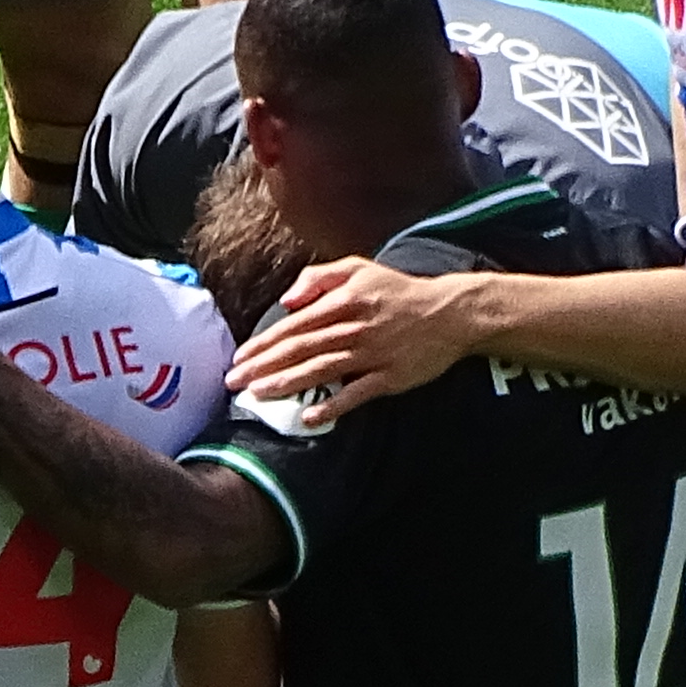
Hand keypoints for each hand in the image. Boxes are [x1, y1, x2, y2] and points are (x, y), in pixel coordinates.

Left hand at [228, 255, 480, 423]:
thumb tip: (286, 301)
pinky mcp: (390, 377)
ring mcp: (372, 354)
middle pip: (301, 348)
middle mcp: (354, 327)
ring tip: (259, 395)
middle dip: (264, 366)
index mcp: (343, 301)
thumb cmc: (398, 292)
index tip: (239, 359)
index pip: (294, 325)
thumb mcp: (359, 269)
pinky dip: (334, 406)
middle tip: (235, 382)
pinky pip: (357, 394)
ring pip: (322, 369)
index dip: (264, 344)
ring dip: (288, 383)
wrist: (450, 312)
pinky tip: (310, 417)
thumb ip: (318, 279)